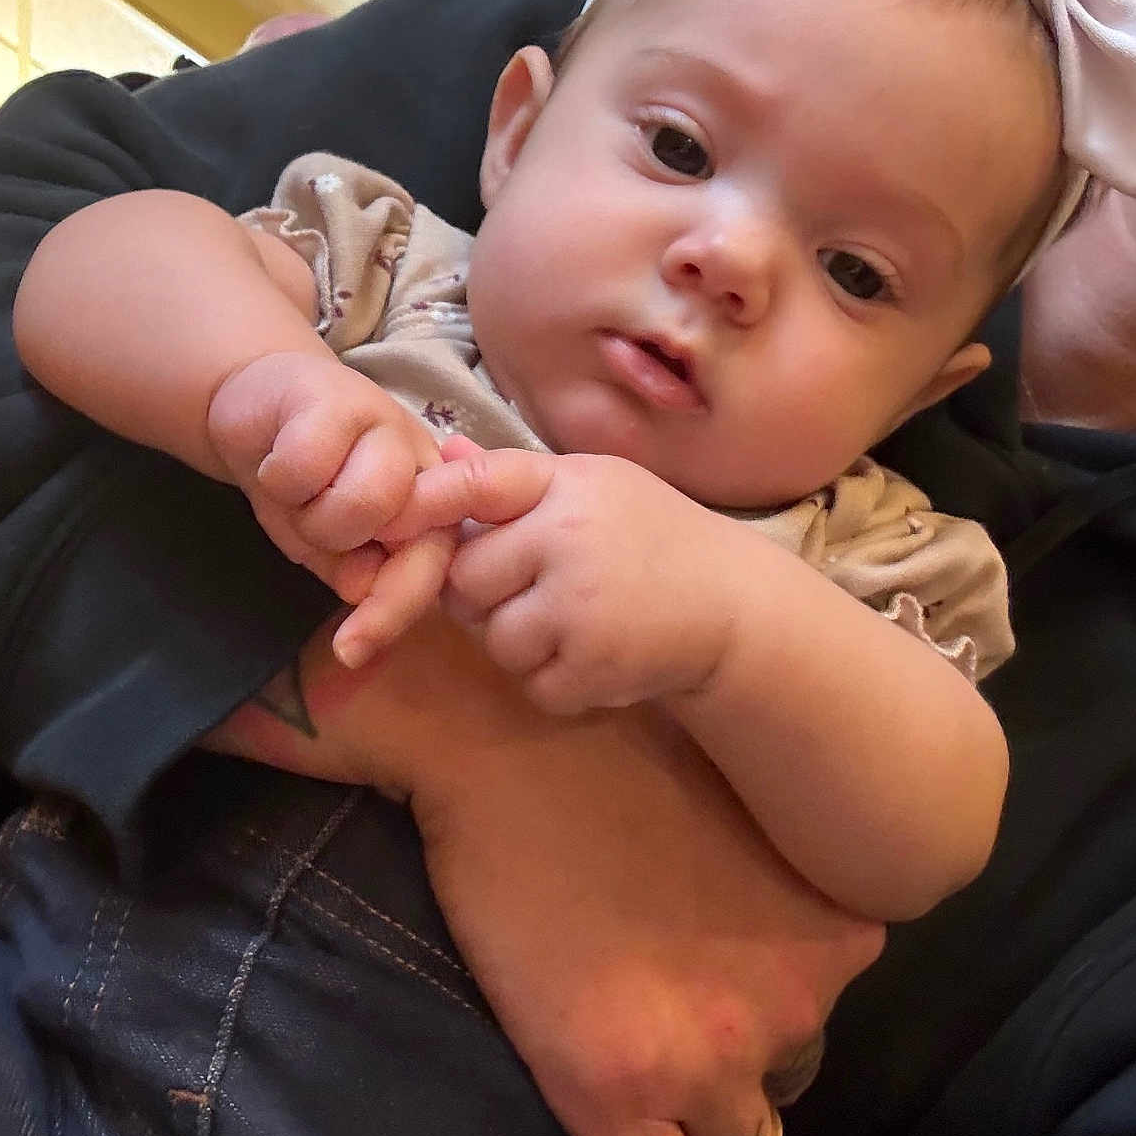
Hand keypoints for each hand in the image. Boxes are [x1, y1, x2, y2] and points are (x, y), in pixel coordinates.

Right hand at [207, 349, 454, 621]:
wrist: (260, 406)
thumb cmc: (308, 484)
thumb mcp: (331, 545)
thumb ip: (356, 572)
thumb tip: (363, 590)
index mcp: (434, 508)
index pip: (432, 567)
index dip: (394, 609)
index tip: (351, 650)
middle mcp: (425, 463)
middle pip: (402, 536)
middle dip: (337, 544)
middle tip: (309, 519)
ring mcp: (388, 424)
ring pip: (359, 503)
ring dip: (308, 511)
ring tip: (297, 487)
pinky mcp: (341, 394)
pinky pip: (303, 466)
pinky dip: (275, 475)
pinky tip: (276, 456)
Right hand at [207, 610, 883, 1135]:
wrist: (511, 740)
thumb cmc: (616, 750)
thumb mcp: (745, 812)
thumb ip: (780, 889)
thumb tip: (769, 927)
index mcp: (831, 934)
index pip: (826, 1007)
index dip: (777, 1005)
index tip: (739, 1003)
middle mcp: (789, 1006)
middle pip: (789, 1079)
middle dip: (748, 1076)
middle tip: (688, 1047)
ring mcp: (704, 1058)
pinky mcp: (612, 1091)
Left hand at [380, 440, 740, 712]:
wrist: (734, 604)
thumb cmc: (655, 536)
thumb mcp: (596, 486)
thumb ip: (517, 477)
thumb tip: (445, 451)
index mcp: (567, 486)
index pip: (478, 484)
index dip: (430, 503)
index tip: (401, 519)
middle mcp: (568, 540)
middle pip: (466, 579)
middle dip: (484, 594)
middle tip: (528, 590)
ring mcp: (579, 607)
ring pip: (494, 639)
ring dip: (518, 643)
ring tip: (570, 623)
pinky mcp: (592, 667)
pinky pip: (531, 684)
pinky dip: (552, 681)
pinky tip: (592, 654)